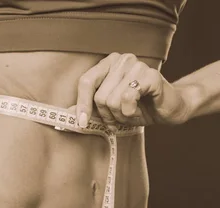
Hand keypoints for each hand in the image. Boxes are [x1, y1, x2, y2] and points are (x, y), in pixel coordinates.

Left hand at [74, 53, 191, 128]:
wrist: (167, 110)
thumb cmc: (137, 107)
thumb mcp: (108, 109)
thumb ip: (89, 108)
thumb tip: (65, 114)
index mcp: (108, 64)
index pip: (86, 81)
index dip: (82, 104)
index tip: (82, 122)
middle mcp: (122, 60)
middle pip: (99, 96)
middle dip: (107, 114)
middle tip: (119, 116)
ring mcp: (137, 65)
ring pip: (112, 100)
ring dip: (120, 115)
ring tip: (131, 112)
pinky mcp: (151, 75)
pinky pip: (128, 98)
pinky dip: (130, 111)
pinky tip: (139, 110)